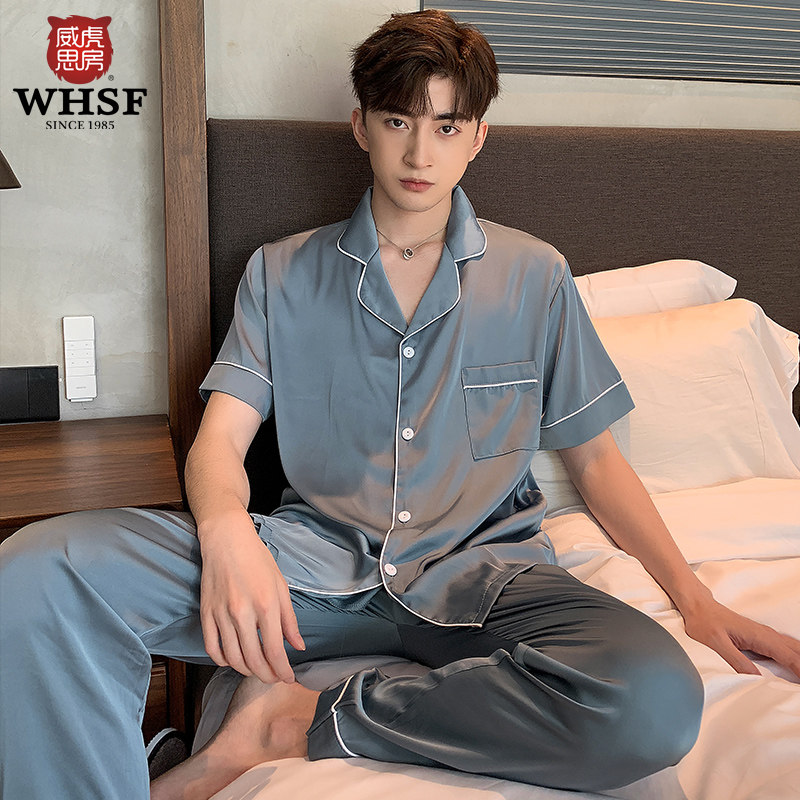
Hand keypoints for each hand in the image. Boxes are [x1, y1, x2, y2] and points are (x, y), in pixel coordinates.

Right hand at [198, 510, 304, 683]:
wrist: (227, 540)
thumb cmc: (257, 560)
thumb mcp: (281, 586)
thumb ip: (289, 619)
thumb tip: (297, 646)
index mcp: (266, 605)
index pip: (275, 651)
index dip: (282, 671)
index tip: (288, 678)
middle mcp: (242, 613)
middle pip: (253, 660)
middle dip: (266, 675)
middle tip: (273, 678)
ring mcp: (221, 614)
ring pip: (232, 658)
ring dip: (246, 670)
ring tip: (257, 670)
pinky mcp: (206, 613)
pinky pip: (212, 648)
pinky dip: (222, 661)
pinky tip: (234, 660)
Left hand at [681, 596, 799, 680]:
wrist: (698, 606)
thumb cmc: (704, 621)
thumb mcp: (717, 643)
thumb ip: (737, 661)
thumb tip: (756, 678)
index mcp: (759, 636)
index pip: (790, 657)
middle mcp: (765, 634)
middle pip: (797, 653)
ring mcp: (764, 635)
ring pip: (793, 650)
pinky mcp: (760, 638)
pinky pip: (784, 649)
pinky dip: (794, 658)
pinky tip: (795, 667)